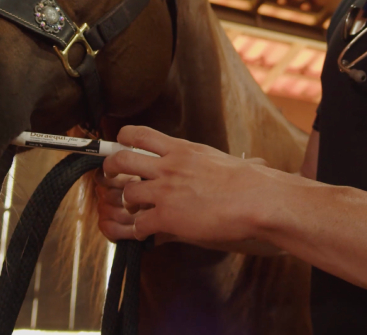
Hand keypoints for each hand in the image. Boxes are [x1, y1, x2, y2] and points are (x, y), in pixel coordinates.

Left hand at [102, 125, 277, 244]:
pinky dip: (140, 230)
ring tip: (136, 210)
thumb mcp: (215, 158)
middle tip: (111, 177)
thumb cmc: (247, 181)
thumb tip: (195, 161)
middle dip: (110, 168)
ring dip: (128, 203)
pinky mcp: (167, 216)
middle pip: (121, 159)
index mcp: (181, 148)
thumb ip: (195, 158)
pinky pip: (139, 224)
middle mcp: (168, 166)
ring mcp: (165, 191)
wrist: (256, 199)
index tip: (121, 147)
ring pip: (127, 192)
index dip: (123, 141)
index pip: (138, 134)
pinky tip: (148, 232)